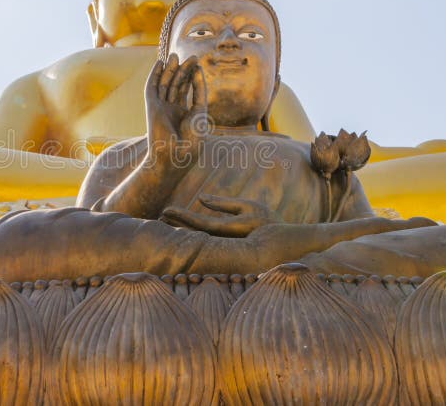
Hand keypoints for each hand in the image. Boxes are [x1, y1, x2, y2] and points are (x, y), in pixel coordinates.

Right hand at [144, 55, 207, 168]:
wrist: (175, 155)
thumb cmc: (191, 141)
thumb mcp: (200, 113)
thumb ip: (198, 93)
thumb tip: (197, 74)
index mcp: (185, 115)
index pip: (189, 92)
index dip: (193, 78)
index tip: (198, 66)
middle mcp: (172, 110)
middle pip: (177, 85)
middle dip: (183, 70)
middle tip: (191, 56)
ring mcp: (161, 108)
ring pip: (166, 84)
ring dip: (171, 70)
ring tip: (176, 55)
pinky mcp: (152, 106)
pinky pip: (152, 87)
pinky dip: (155, 74)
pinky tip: (160, 63)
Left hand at [161, 194, 280, 236]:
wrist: (286, 244)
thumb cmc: (268, 221)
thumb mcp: (248, 207)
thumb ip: (224, 204)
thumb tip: (201, 199)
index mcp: (230, 230)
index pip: (201, 223)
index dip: (183, 216)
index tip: (166, 210)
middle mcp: (224, 240)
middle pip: (195, 232)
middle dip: (177, 223)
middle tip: (159, 215)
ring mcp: (224, 245)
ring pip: (197, 236)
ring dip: (181, 227)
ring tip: (165, 219)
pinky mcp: (225, 246)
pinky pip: (205, 238)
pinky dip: (191, 231)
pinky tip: (180, 227)